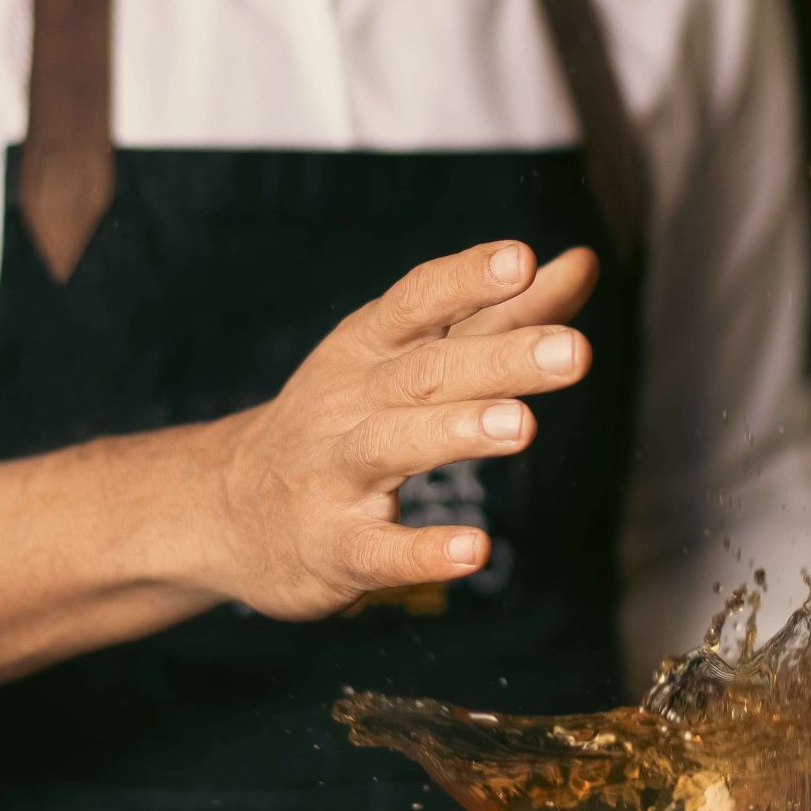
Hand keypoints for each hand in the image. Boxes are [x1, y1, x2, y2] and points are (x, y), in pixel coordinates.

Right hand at [203, 239, 596, 620]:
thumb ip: (498, 316)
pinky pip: (376, 550)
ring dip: (456, 432)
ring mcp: (334, 474)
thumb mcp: (406, 357)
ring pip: (393, 446)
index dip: (466, 279)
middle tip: (572, 351)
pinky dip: (422, 551)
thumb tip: (583, 264)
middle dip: (500, 359)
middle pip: (425, 372)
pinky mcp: (332, 547)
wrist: (227, 509)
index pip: (416, 302)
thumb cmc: (341, 419)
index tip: (521, 258)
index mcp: (368, 349)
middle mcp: (349, 402)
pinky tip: (473, 550)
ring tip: (521, 426)